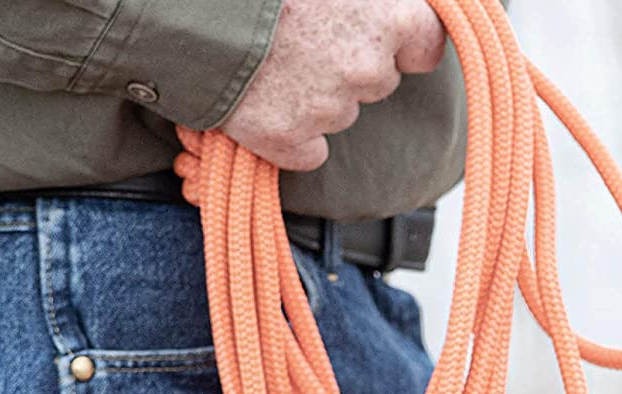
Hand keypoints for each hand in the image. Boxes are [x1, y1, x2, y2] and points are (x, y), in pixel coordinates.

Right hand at [222, 0, 446, 171]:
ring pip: (338, 113)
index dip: (406, 43)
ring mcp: (327, 110)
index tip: (390, 39)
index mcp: (388, 16)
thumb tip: (384, 4)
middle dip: (351, 64)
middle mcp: (366, 69)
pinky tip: (265, 101)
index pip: (427, 46)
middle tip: (307, 37)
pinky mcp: (288, 140)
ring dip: (315, 94)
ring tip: (274, 59)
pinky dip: (290, 135)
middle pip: (377, 80)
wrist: (194, 6)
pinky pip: (307, 151)